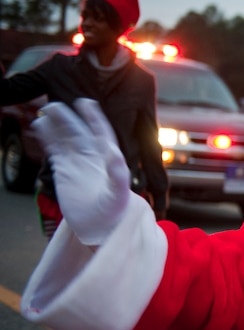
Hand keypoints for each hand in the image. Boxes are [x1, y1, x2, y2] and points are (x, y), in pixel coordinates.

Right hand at [31, 99, 129, 245]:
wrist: (101, 226)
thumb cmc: (114, 211)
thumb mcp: (119, 194)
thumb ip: (118, 174)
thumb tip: (114, 152)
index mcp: (108, 158)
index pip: (101, 132)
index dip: (94, 117)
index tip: (85, 103)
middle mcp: (93, 157)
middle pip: (79, 132)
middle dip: (68, 118)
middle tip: (54, 106)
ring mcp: (78, 162)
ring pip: (65, 138)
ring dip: (56, 125)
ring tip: (44, 112)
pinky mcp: (64, 170)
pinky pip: (55, 150)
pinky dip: (47, 138)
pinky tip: (39, 126)